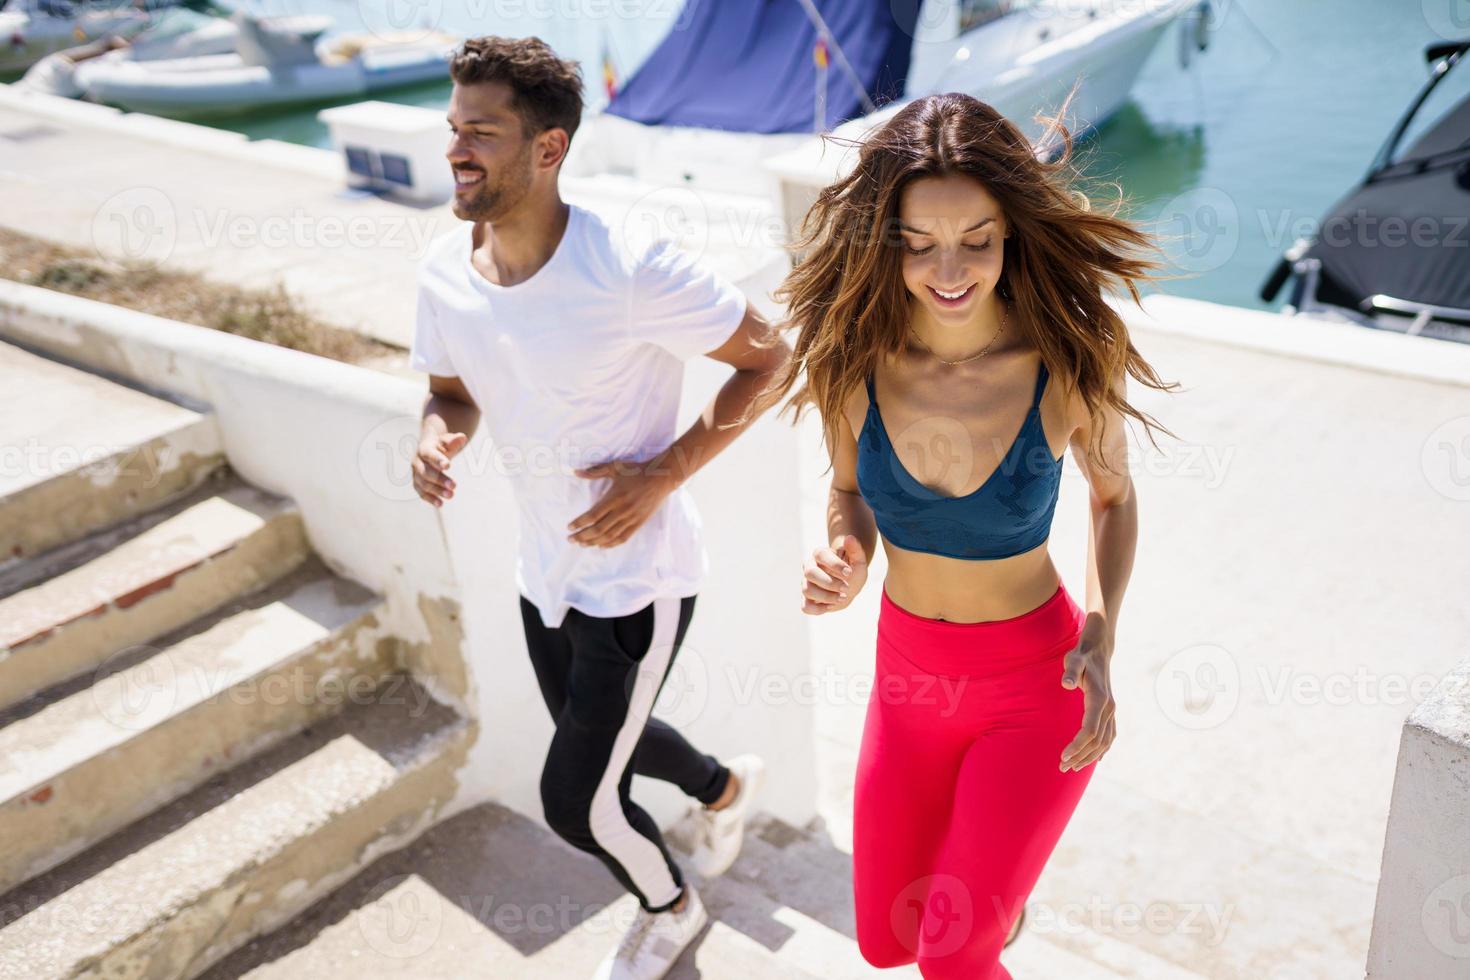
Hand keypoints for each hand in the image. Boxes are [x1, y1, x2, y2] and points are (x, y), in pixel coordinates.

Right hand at [413, 430, 467, 507]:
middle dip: (440, 479)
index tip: (448, 465)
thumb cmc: (441, 445)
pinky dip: (430, 499)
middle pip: (426, 472)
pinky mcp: (417, 483)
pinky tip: (440, 504)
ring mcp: (416, 474)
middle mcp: (417, 462)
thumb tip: (462, 437)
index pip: (429, 455)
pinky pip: (421, 493)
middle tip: (454, 486)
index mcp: (424, 449)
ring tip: (451, 495)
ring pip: (423, 484)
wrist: (429, 448)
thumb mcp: (447, 441)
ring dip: (436, 491)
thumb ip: (454, 441)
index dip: (438, 460)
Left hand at [567, 458, 675, 547]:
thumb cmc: (637, 471)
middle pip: (599, 529)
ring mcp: (631, 518)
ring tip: (582, 544)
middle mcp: (622, 510)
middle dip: (582, 536)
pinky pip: (623, 537)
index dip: (580, 523)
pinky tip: (601, 545)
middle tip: (571, 539)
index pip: (593, 515)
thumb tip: (576, 472)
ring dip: (594, 542)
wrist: (661, 477)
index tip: (569, 527)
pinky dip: (611, 544)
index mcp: (615, 497)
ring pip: (609, 536)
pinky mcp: (639, 523)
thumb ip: (595, 471)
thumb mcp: (615, 467)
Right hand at [801, 534, 867, 614]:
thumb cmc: (852, 571)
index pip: (820, 555)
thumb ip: (855, 549)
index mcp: (820, 554)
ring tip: (842, 598)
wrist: (849, 586)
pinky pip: (805, 606)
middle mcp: (809, 568)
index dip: (834, 564)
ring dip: (826, 596)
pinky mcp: (807, 599)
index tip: (849, 572)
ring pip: (807, 590)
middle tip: (846, 588)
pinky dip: (817, 609)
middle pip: (810, 573)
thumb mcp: (858, 560)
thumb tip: (849, 538)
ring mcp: (807, 584)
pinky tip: (831, 606)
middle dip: (829, 582)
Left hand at [1059, 624, 1115, 771]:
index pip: (1090, 730)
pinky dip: (1103, 750)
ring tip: (1073, 767)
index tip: (1063, 756)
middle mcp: (1109, 708)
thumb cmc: (1081, 657)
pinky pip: (1110, 736)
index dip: (1078, 746)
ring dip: (1090, 756)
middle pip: (1097, 741)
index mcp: (1100, 699)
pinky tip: (1095, 759)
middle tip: (1062, 767)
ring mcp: (1111, 711)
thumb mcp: (1073, 660)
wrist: (1098, 651)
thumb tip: (1066, 684)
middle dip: (1081, 757)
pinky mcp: (1110, 712)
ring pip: (1105, 742)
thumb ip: (1070, 671)